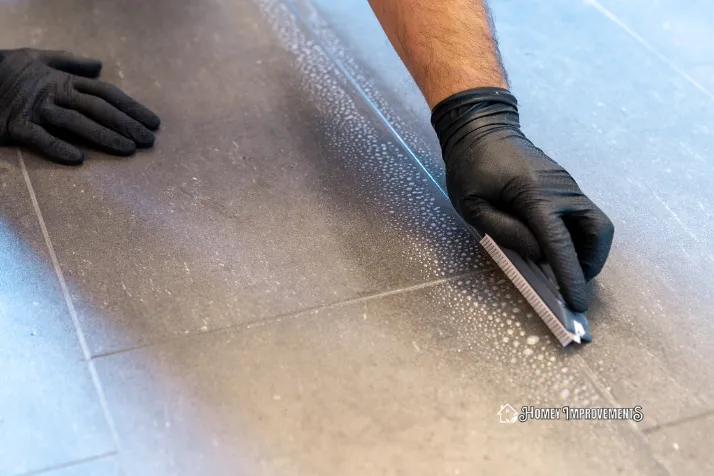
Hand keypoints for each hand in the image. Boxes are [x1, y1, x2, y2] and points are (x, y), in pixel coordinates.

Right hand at [0, 48, 159, 164]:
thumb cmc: (6, 69)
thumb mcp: (38, 58)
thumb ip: (70, 62)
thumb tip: (99, 66)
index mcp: (62, 80)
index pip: (105, 93)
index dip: (131, 107)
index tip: (154, 123)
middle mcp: (54, 93)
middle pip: (97, 107)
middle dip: (126, 124)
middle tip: (148, 141)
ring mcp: (35, 109)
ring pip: (74, 121)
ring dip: (103, 136)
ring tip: (127, 149)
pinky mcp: (14, 125)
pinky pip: (39, 137)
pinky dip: (58, 147)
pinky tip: (78, 159)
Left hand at [431, 87, 613, 311]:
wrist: (482, 127)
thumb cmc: (470, 166)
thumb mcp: (473, 204)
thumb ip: (504, 231)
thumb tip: (538, 253)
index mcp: (535, 195)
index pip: (559, 243)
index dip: (570, 275)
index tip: (577, 303)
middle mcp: (561, 190)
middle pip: (597, 232)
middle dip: (590, 264)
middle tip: (571, 284)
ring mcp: (568, 185)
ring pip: (596, 225)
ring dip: (588, 251)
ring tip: (565, 268)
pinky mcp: (566, 184)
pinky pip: (583, 215)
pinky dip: (580, 237)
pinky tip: (558, 247)